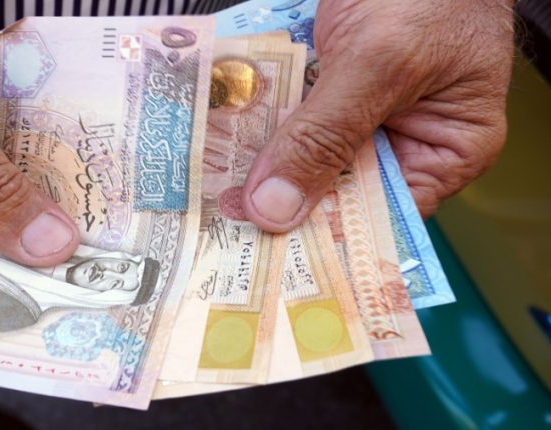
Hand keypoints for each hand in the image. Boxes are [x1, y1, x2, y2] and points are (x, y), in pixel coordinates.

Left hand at [241, 0, 514, 231]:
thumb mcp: (381, 62)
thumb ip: (327, 136)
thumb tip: (276, 209)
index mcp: (446, 151)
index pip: (381, 218)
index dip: (327, 238)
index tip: (268, 256)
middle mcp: (403, 141)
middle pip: (337, 190)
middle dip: (285, 201)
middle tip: (224, 223)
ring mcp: (363, 113)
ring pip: (308, 154)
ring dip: (266, 163)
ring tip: (212, 189)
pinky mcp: (331, 87)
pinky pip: (294, 116)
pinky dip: (264, 124)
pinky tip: (223, 142)